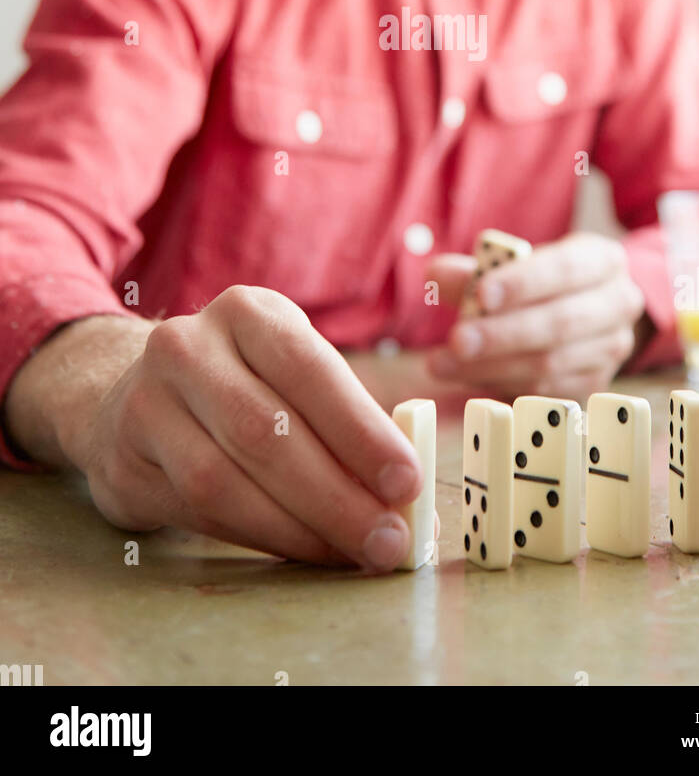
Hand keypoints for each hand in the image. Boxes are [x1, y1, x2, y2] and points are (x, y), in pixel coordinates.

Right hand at [69, 285, 437, 570]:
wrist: (132, 395)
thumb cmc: (245, 384)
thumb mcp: (291, 372)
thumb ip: (346, 421)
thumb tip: (408, 498)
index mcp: (246, 311)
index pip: (309, 368)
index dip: (361, 430)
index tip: (406, 483)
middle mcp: (187, 347)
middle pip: (266, 431)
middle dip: (336, 496)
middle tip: (388, 541)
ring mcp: (144, 403)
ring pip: (224, 481)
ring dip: (297, 528)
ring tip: (349, 554)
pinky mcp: (122, 462)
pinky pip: (197, 512)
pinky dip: (258, 538)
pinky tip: (300, 550)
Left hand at [424, 233, 644, 400]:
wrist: (588, 313)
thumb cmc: (543, 282)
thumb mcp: (517, 265)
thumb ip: (477, 270)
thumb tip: (436, 274)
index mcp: (603, 260)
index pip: (565, 268)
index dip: (523, 283)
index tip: (480, 295)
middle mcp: (618, 304)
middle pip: (560, 323)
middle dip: (503, 334)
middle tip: (456, 341)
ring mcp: (612, 349)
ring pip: (550, 364)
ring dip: (492, 366)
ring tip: (443, 364)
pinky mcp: (595, 384)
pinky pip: (545, 391)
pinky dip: (503, 384)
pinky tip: (468, 377)